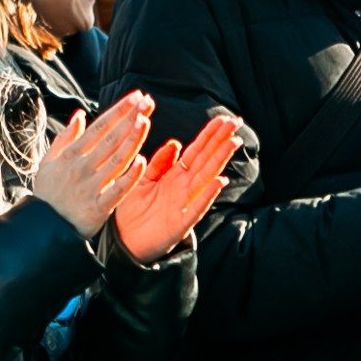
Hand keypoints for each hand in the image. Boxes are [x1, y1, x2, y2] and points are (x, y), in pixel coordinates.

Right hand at [31, 93, 152, 237]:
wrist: (43, 227)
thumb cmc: (48, 193)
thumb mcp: (48, 162)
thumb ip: (65, 138)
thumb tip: (80, 114)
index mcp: (71, 154)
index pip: (99, 127)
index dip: (118, 111)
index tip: (135, 97)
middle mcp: (82, 167)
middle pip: (111, 138)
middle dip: (130, 117)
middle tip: (147, 101)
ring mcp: (91, 187)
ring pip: (117, 159)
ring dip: (132, 139)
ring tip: (146, 120)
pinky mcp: (98, 207)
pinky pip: (117, 189)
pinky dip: (130, 176)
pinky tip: (142, 160)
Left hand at [111, 114, 242, 263]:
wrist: (124, 242)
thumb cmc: (133, 211)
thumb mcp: (142, 180)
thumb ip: (159, 163)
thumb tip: (175, 143)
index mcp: (175, 176)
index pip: (196, 151)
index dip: (210, 135)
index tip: (224, 118)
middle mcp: (184, 187)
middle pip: (206, 160)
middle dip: (220, 141)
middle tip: (236, 122)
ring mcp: (184, 204)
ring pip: (206, 178)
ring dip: (220, 160)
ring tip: (232, 143)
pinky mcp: (180, 223)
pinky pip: (196, 207)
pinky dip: (208, 194)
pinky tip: (219, 181)